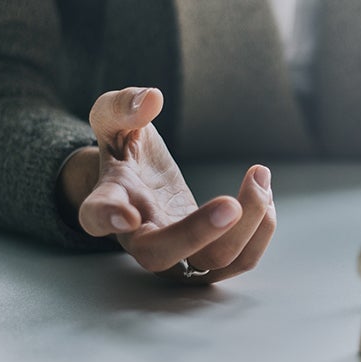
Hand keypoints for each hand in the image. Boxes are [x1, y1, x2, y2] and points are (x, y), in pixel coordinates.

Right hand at [59, 87, 275, 283]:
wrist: (142, 185)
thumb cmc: (126, 152)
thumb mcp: (115, 122)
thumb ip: (123, 107)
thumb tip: (151, 98)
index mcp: (109, 202)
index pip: (95, 217)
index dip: (108, 219)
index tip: (127, 214)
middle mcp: (139, 239)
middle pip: (161, 255)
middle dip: (200, 233)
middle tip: (231, 203)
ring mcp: (176, 256)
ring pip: (212, 263)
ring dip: (247, 225)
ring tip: (259, 178)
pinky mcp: (207, 259)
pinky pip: (240, 260)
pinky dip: (260, 230)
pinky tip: (265, 196)